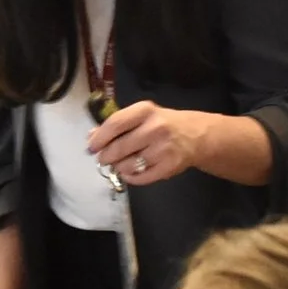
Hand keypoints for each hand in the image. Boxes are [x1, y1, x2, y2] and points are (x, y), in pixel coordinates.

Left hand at [87, 101, 206, 187]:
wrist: (196, 135)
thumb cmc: (163, 123)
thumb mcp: (142, 116)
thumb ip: (118, 124)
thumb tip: (92, 137)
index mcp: (145, 111)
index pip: (115, 124)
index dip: (99, 138)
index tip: (91, 147)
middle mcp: (155, 128)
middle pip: (119, 147)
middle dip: (106, 156)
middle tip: (103, 159)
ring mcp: (163, 149)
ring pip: (128, 165)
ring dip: (118, 167)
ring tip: (119, 164)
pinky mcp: (169, 166)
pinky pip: (141, 177)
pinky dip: (130, 177)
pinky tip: (129, 172)